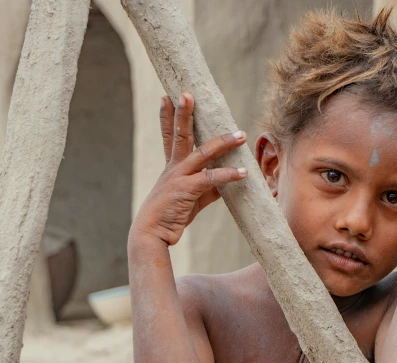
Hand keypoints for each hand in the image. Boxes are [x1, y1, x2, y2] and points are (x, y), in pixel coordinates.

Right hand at [130, 92, 247, 245]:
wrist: (152, 234)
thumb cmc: (170, 215)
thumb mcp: (191, 198)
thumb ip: (208, 187)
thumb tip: (226, 184)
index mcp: (172, 166)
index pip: (169, 136)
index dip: (167, 116)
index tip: (168, 97)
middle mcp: (174, 167)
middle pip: (179, 134)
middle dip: (184, 113)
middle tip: (187, 93)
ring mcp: (179, 177)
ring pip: (202, 152)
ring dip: (223, 142)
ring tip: (240, 134)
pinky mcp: (186, 190)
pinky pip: (211, 178)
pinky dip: (229, 175)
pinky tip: (244, 172)